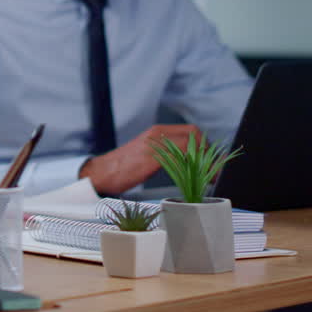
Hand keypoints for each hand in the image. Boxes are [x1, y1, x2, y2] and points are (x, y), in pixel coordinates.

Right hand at [79, 124, 205, 194]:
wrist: (100, 173)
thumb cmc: (121, 167)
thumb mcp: (145, 154)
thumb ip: (162, 151)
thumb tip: (185, 161)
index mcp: (155, 132)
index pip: (191, 131)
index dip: (205, 145)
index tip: (210, 161)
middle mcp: (156, 134)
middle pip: (194, 134)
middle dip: (208, 151)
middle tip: (212, 168)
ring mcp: (154, 145)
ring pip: (190, 145)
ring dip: (204, 161)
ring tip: (209, 177)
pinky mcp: (151, 158)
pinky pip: (178, 158)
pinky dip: (192, 169)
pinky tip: (195, 180)